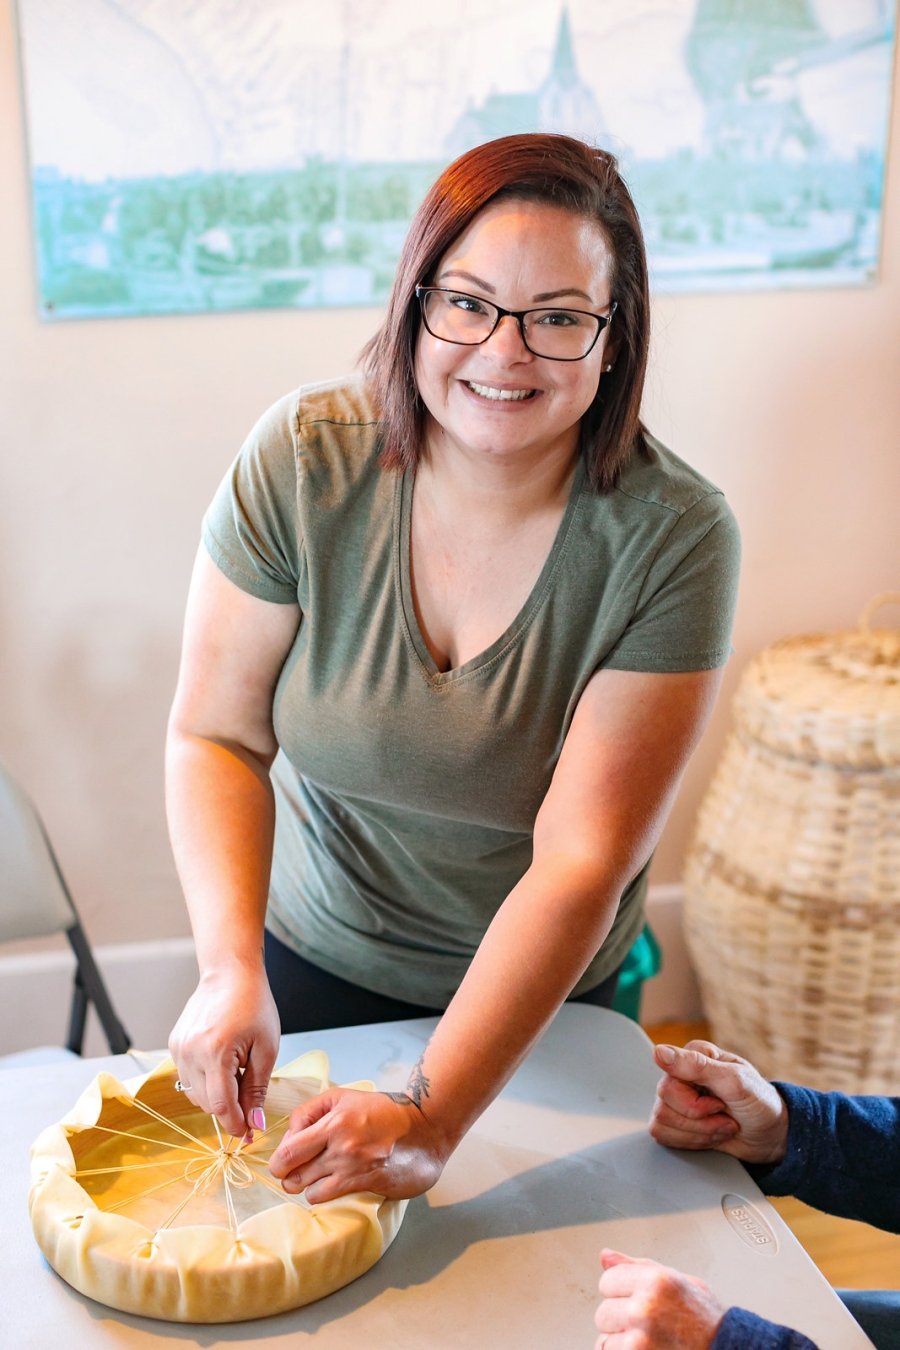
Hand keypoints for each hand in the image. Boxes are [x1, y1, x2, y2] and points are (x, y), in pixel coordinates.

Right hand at [168, 961, 279, 1138]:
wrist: (230, 974)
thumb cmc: (254, 1006)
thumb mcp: (266, 1048)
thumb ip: (256, 1089)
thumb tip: (254, 1124)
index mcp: (216, 1053)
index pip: (221, 1106)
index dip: (236, 1124)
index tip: (249, 1134)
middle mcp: (190, 1053)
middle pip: (206, 1104)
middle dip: (229, 1109)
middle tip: (249, 1101)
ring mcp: (178, 1048)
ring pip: (194, 1094)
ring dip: (215, 1095)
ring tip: (236, 1073)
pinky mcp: (174, 1044)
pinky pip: (187, 1077)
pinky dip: (204, 1079)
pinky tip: (221, 1062)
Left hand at [268, 1087, 448, 1202]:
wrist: (426, 1127)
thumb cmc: (384, 1110)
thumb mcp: (345, 1096)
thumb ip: (311, 1111)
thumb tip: (289, 1135)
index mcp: (334, 1122)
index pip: (288, 1151)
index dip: (279, 1160)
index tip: (283, 1160)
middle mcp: (341, 1148)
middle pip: (293, 1174)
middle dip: (287, 1175)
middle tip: (295, 1170)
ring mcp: (353, 1169)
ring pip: (308, 1191)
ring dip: (307, 1186)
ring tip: (317, 1176)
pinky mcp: (365, 1185)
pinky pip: (328, 1198)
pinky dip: (323, 1193)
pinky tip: (332, 1183)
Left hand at [595, 1249, 723, 1349]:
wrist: (725, 1349)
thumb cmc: (703, 1319)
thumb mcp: (677, 1281)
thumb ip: (637, 1267)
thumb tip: (605, 1256)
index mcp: (655, 1281)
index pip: (607, 1280)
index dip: (622, 1292)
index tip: (640, 1300)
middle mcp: (645, 1307)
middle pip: (603, 1312)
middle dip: (621, 1319)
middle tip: (649, 1324)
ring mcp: (640, 1338)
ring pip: (604, 1338)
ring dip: (621, 1341)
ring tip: (649, 1340)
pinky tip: (646, 1349)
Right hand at [649, 1040, 788, 1165]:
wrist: (772, 1135)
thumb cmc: (760, 1102)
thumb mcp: (736, 1081)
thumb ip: (697, 1065)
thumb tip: (658, 1052)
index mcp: (693, 1056)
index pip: (668, 1084)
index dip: (694, 1104)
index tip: (720, 1103)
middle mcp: (681, 1075)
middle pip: (663, 1106)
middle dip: (700, 1121)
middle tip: (724, 1115)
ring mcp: (677, 1099)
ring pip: (661, 1123)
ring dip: (699, 1133)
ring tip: (722, 1125)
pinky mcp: (676, 1121)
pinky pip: (663, 1136)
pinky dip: (692, 1142)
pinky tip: (711, 1134)